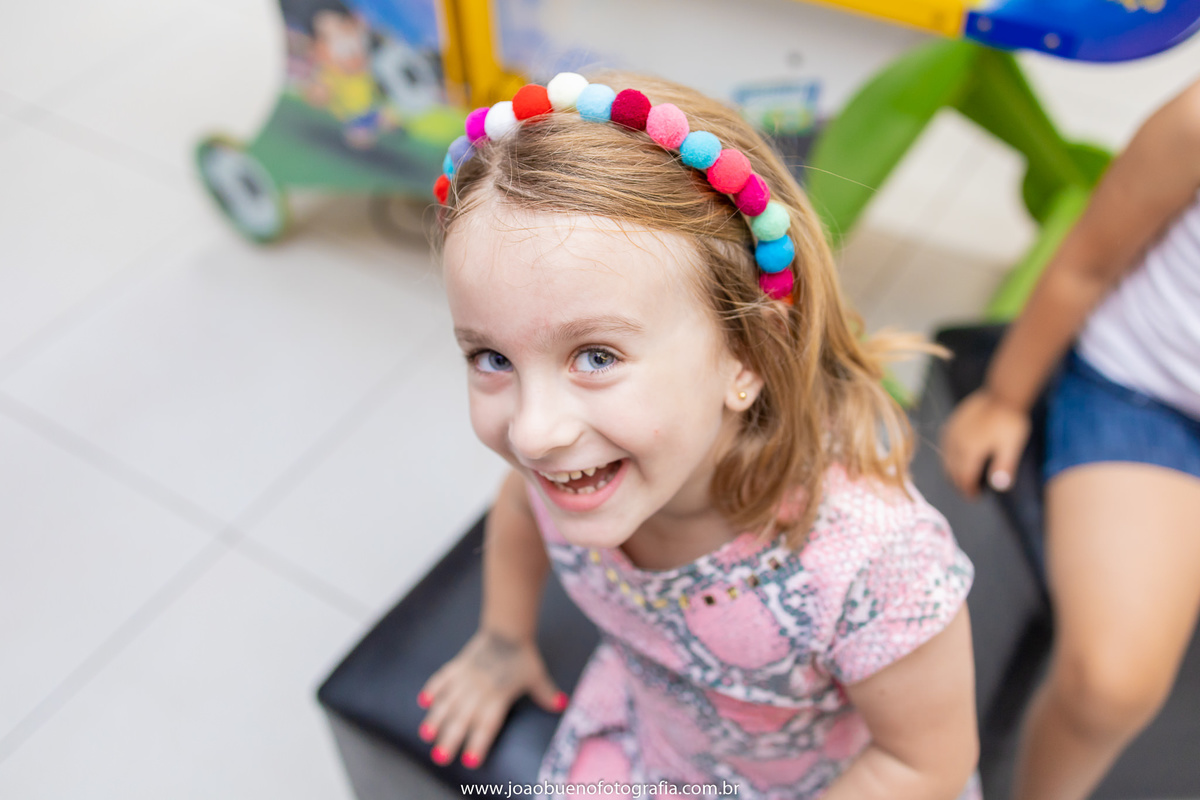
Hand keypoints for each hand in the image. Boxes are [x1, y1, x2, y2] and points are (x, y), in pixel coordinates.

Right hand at [416, 629, 566, 768]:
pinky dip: (433, 689)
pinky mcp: (458, 666)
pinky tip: (423, 702)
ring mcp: (466, 677)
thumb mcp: (537, 676)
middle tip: (440, 757)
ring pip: (448, 702)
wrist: (507, 629)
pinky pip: (442, 678)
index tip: (470, 760)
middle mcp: (480, 689)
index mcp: (499, 696)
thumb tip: (562, 705)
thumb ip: (546, 694)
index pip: (487, 724)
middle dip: (450, 739)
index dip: (479, 743)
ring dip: (436, 718)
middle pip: (463, 718)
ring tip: (426, 734)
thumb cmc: (523, 655)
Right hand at [940, 388, 1030, 499]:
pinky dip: (949, 456)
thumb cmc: (1009, 421)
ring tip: (961, 477)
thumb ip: (1004, 466)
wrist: (1002, 394)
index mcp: (970, 451)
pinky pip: (945, 445)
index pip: (964, 477)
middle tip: (968, 491)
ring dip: (952, 470)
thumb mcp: (1012, 446)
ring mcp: (952, 433)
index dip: (968, 490)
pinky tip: (956, 457)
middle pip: (953, 470)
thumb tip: (999, 486)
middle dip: (959, 483)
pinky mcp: (952, 424)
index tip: (974, 497)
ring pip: (946, 458)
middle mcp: (956, 443)